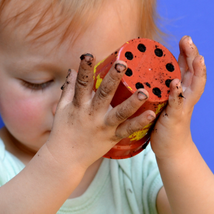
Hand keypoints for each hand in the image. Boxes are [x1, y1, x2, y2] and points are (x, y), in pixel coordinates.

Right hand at [45, 53, 155, 168]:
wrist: (65, 158)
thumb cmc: (62, 131)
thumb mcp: (61, 108)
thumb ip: (69, 89)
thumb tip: (72, 70)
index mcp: (78, 105)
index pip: (81, 83)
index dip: (84, 69)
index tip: (88, 55)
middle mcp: (91, 114)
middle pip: (103, 94)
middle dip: (113, 79)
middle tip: (123, 64)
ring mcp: (102, 127)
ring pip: (119, 113)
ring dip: (133, 102)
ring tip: (145, 91)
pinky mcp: (111, 138)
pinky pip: (128, 130)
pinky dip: (140, 123)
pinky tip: (152, 114)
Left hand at [151, 36, 205, 157]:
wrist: (170, 148)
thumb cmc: (161, 121)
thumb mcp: (160, 99)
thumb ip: (156, 85)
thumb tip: (140, 69)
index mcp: (181, 89)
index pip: (187, 67)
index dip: (187, 53)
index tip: (185, 38)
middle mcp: (186, 95)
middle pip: (194, 72)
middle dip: (193, 55)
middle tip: (188, 40)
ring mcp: (183, 106)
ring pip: (193, 85)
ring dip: (195, 71)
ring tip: (196, 58)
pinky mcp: (176, 118)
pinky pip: (177, 104)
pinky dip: (177, 93)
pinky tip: (175, 84)